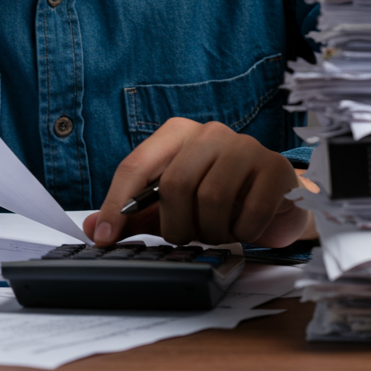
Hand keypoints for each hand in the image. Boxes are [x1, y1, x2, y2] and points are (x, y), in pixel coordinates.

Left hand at [82, 118, 306, 247]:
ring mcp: (245, 146)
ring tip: (217, 231)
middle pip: (174, 185)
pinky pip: (249, 213)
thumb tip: (92, 228)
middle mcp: (210, 132)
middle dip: (175, 225)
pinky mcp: (275, 167)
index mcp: (177, 133)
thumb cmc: (219, 196)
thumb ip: (133, 214)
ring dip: (210, 230)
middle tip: (185, 236)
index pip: (135, 166)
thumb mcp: (171, 205)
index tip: (104, 238)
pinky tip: (244, 228)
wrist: (277, 197)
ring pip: (211, 199)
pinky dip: (242, 232)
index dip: (115, 206)